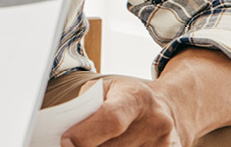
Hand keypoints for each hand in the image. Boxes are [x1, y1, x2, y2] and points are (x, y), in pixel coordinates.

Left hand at [60, 78, 186, 146]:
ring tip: (88, 143)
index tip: (65, 141)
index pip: (111, 119)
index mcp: (136, 98)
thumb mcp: (105, 90)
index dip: (85, 134)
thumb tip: (67, 136)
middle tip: (69, 146)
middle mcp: (155, 122)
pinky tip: (106, 146)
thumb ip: (86, 107)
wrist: (164, 108)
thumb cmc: (125, 97)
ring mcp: (163, 144)